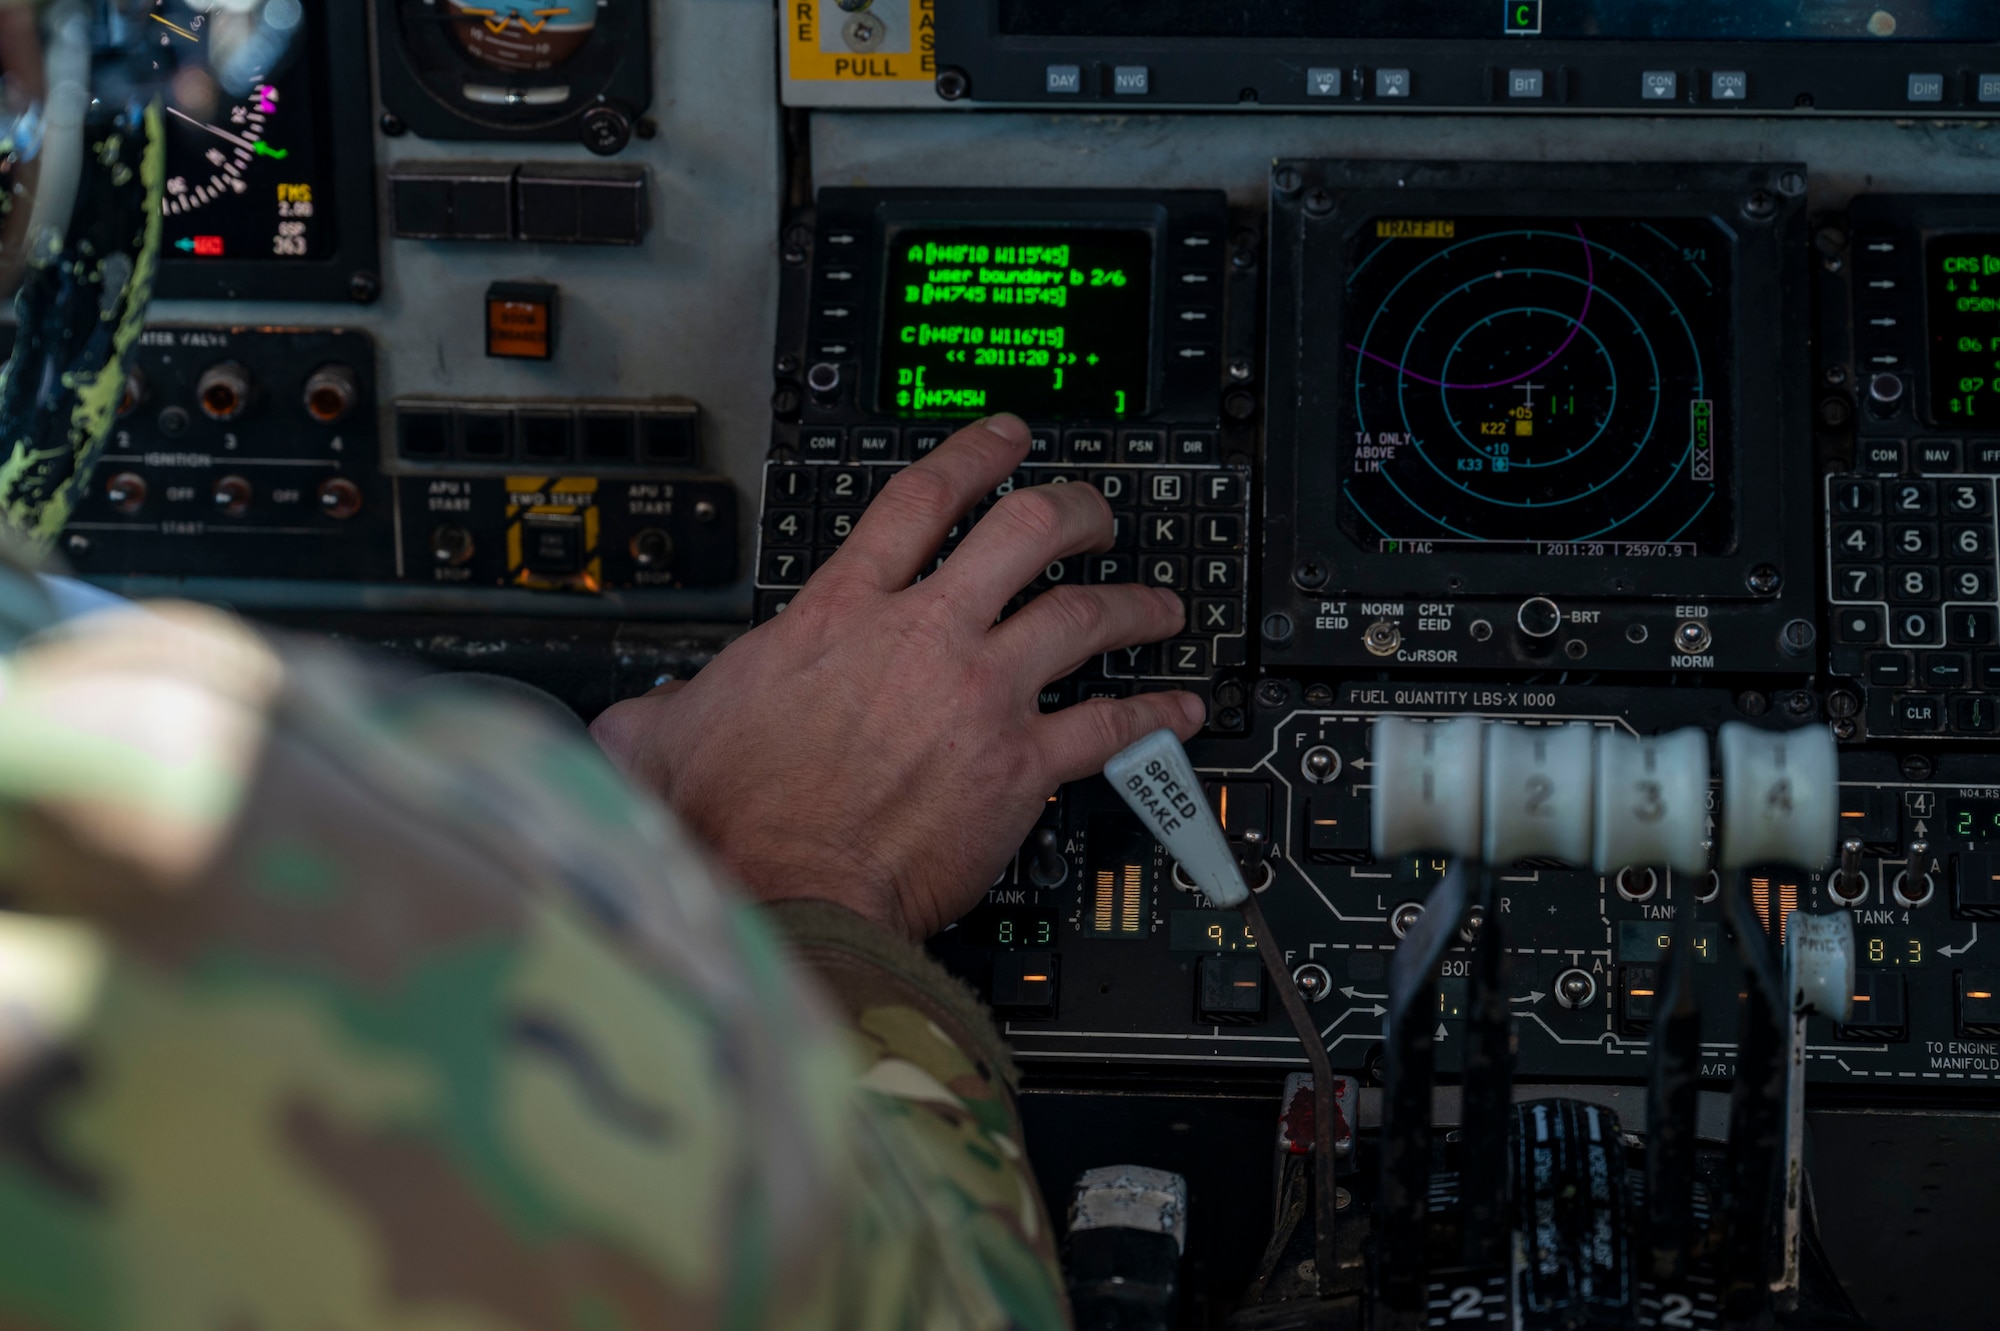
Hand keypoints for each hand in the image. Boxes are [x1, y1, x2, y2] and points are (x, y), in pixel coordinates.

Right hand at [590, 414, 1203, 938]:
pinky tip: (1181, 712)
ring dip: (1133, 602)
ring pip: (1083, 614)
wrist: (784, 888)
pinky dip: (1154, 715)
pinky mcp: (1019, 764)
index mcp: (842, 611)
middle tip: (1094, 514)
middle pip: (1023, 531)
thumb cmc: (732, 820)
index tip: (1006, 439)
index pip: (921, 499)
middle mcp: (923, 635)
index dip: (973, 454)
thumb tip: (623, 716)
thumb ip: (659, 705)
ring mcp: (980, 694)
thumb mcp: (663, 732)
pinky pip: (1111, 727)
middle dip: (1072, 509)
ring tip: (1161, 602)